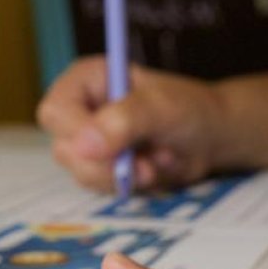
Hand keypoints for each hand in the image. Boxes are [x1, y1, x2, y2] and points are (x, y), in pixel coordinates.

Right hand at [36, 56, 228, 192]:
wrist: (210, 137)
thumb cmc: (188, 109)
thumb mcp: (160, 107)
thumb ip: (123, 121)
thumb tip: (82, 146)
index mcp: (85, 80)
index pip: (56, 111)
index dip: (78, 134)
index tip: (113, 149)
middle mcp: (80, 110)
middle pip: (65, 148)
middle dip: (107, 164)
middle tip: (145, 164)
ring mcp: (89, 142)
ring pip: (82, 173)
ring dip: (125, 175)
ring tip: (157, 160)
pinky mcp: (102, 168)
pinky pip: (101, 187)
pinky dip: (131, 184)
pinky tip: (153, 169)